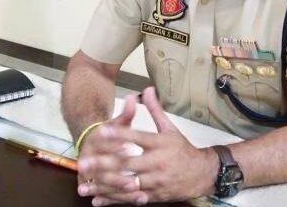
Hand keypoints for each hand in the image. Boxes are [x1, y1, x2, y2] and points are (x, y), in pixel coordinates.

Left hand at [86, 87, 217, 205]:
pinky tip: (98, 200)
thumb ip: (155, 110)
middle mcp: (157, 162)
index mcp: (160, 143)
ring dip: (104, 185)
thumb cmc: (182, 149)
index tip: (101, 132)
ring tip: (84, 185)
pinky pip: (131, 198)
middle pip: (127, 163)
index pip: (137, 137)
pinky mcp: (154, 195)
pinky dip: (114, 200)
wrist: (201, 174)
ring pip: (126, 184)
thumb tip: (148, 89)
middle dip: (104, 164)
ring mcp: (155, 181)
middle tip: (84, 162)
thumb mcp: (170, 128)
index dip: (119, 135)